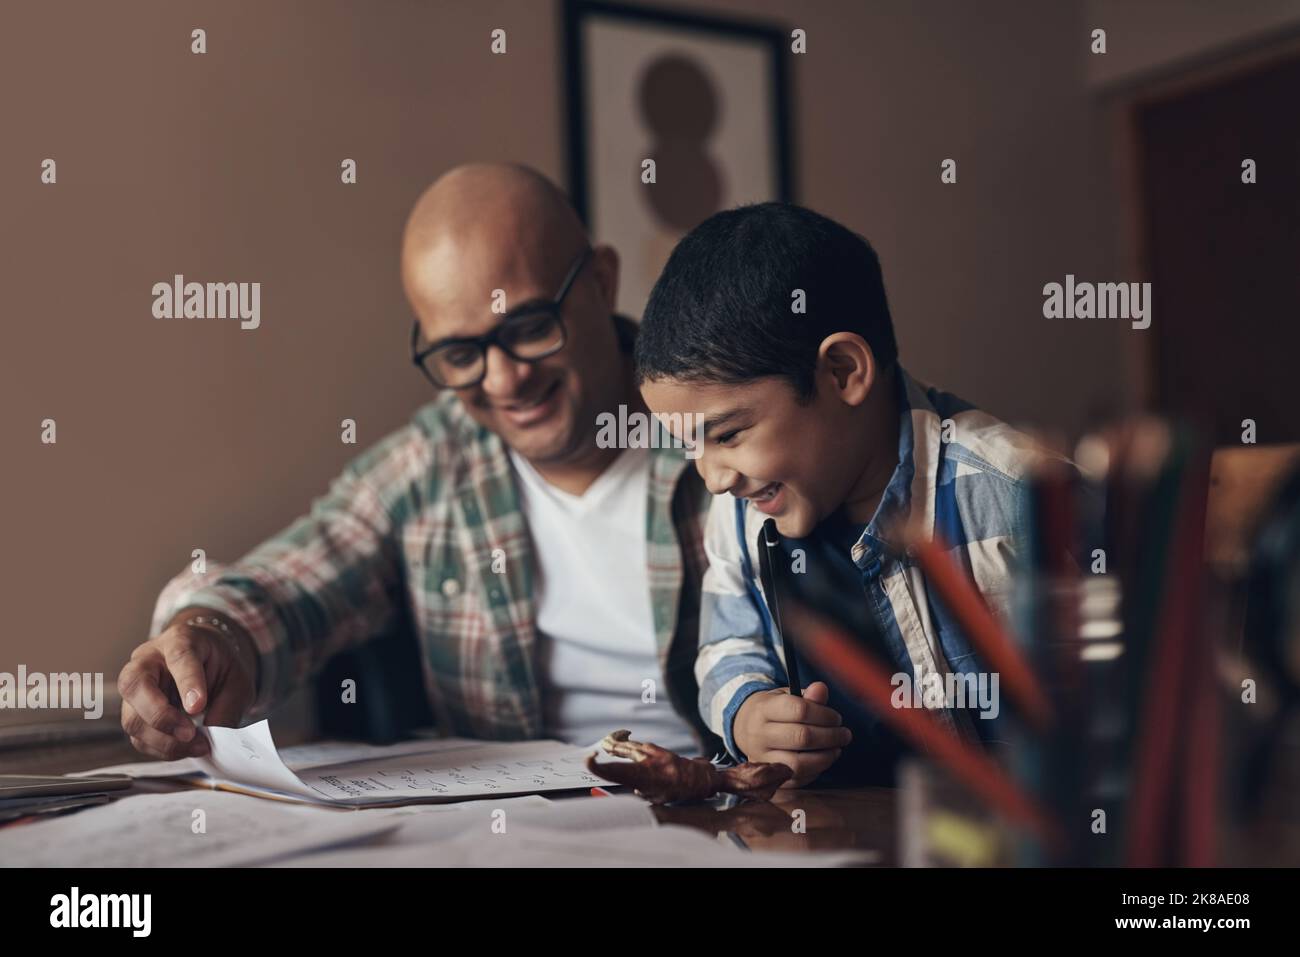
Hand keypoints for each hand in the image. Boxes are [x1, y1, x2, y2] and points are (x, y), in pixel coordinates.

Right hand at [117, 614, 255, 759]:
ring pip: (132, 718)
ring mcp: (134, 686)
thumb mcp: (237, 679)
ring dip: (163, 740)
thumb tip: (212, 738)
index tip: (197, 707)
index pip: (179, 657)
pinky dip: (161, 748)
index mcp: (181, 640)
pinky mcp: (132, 711)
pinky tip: (184, 748)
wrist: (205, 661)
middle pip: (136, 685)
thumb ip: (228, 706)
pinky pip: (137, 737)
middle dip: (161, 717)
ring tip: (196, 746)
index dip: (187, 683)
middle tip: (189, 734)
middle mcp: (148, 659)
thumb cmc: (219, 665)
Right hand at [732, 681, 851, 787]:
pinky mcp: (769, 777)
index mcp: (763, 709)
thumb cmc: (773, 711)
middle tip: (844, 734)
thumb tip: (822, 689)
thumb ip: (807, 695)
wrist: (744, 729)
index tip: (836, 718)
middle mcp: (759, 735)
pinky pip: (798, 779)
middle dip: (830, 736)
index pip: (799, 710)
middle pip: (802, 737)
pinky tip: (824, 759)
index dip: (824, 715)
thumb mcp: (786, 696)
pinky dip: (816, 770)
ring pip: (800, 763)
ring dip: (826, 757)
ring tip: (837, 748)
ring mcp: (762, 758)